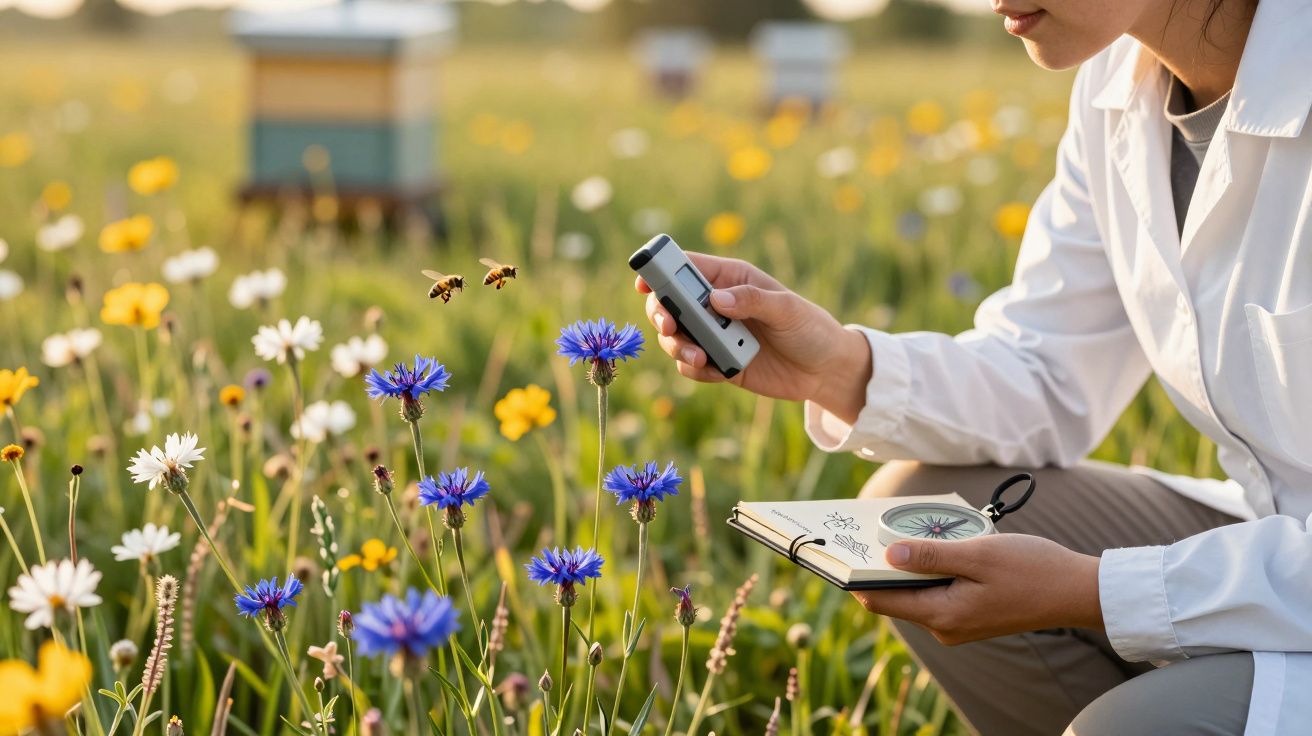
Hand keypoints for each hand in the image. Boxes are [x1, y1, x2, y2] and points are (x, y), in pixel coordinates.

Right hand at [634, 252, 871, 422]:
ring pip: (674, 337)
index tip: (644, 283)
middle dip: (662, 315)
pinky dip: (695, 369)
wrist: (825, 370)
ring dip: (678, 346)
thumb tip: (715, 299)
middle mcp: (715, 305)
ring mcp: (714, 335)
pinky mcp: (717, 363)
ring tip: (700, 357)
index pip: (685, 268)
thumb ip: (751, 300)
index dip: (659, 271)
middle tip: (671, 327)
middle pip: (669, 304)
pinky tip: (717, 371)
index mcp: (729, 280)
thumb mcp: (787, 309)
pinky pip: (690, 366)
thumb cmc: (809, 328)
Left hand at [852, 534, 1102, 644]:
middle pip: (895, 596)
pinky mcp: (969, 615)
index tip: (842, 550)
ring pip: (916, 592)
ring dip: (909, 565)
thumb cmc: (1031, 569)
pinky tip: (935, 545)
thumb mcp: (977, 555)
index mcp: (942, 616)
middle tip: (872, 529)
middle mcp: (945, 627)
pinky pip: (935, 592)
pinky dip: (929, 569)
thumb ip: (931, 556)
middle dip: (881, 565)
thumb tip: (889, 555)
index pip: (880, 601)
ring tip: (905, 531)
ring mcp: (957, 624)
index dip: (856, 577)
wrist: (1076, 590)